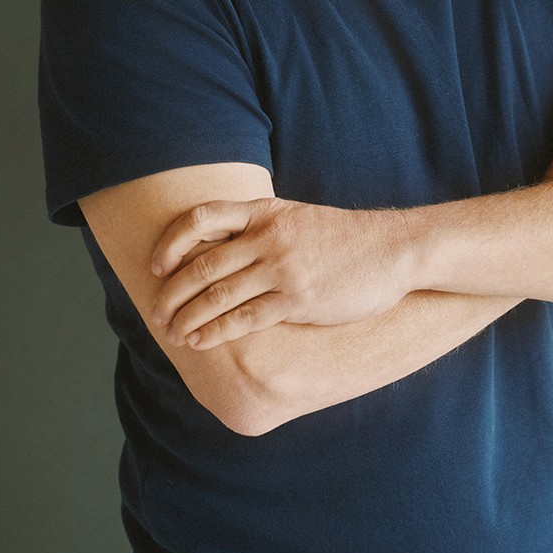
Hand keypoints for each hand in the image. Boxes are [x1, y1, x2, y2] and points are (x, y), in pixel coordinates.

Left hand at [150, 198, 411, 348]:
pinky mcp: (297, 299)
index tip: (157, 265)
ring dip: (187, 316)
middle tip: (156, 312)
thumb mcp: (298, 218)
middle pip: (201, 264)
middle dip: (171, 292)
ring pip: (217, 294)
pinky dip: (214, 331)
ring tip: (171, 332)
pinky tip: (199, 341)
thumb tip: (222, 246)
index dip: (171, 242)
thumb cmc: (346, 238)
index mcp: (265, 210)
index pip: (201, 218)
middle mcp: (269, 236)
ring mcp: (283, 268)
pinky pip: (244, 318)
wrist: (396, 249)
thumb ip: (262, 227)